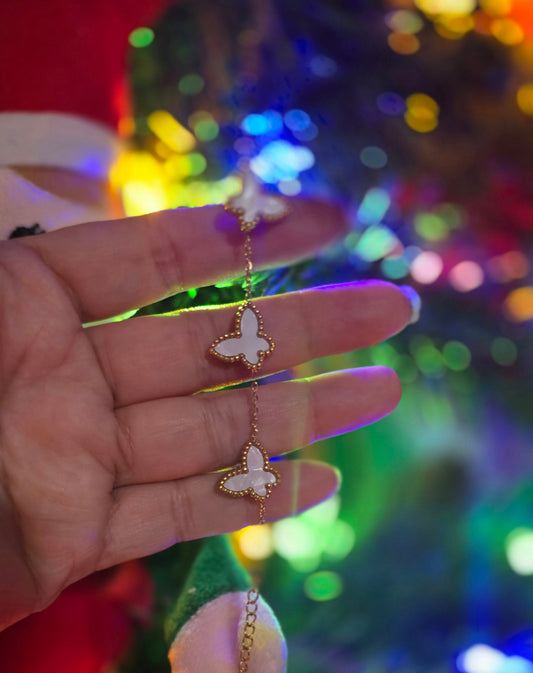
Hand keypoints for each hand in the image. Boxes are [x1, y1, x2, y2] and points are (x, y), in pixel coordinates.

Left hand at [0, 201, 410, 628]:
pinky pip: (181, 513)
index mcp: (25, 303)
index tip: (329, 220)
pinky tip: (319, 480)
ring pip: (215, 428)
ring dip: (306, 412)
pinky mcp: (77, 535)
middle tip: (390, 308)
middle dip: (310, 325)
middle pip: (214, 344)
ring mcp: (78, 458)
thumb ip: (22, 249)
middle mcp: (65, 375)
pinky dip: (252, 500)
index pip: (160, 255)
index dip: (248, 236)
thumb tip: (109, 200)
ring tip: (382, 390)